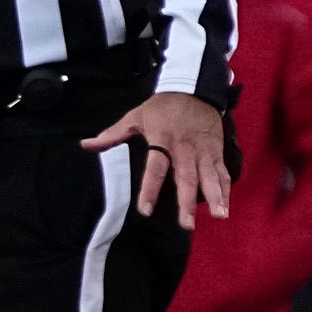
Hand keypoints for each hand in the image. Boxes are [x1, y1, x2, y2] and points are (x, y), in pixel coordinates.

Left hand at [84, 92, 230, 227]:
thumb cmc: (161, 106)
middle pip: (186, 176)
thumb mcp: (135, 116)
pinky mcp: (216, 149)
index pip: (155, 167)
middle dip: (187, 201)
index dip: (149, 189)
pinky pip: (222, 170)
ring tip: (218, 215)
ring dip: (215, 196)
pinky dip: (225, 188)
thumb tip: (86, 145)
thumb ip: (112, 135)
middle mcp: (184, 147)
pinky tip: (225, 206)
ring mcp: (203, 149)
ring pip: (210, 175)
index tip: (145, 210)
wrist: (194, 87)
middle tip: (186, 224)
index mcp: (162, 139)